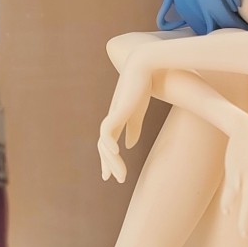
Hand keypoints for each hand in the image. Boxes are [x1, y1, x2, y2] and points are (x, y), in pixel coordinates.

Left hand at [97, 51, 154, 182]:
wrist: (144, 67)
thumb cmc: (141, 88)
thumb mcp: (138, 113)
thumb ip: (133, 129)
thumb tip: (127, 146)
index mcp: (116, 121)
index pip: (107, 145)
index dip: (108, 161)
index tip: (110, 177)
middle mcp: (111, 119)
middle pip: (103, 147)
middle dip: (108, 164)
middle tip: (112, 180)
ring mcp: (113, 114)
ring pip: (104, 143)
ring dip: (111, 160)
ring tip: (121, 175)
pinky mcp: (117, 110)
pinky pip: (108, 130)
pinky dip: (109, 143)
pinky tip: (117, 152)